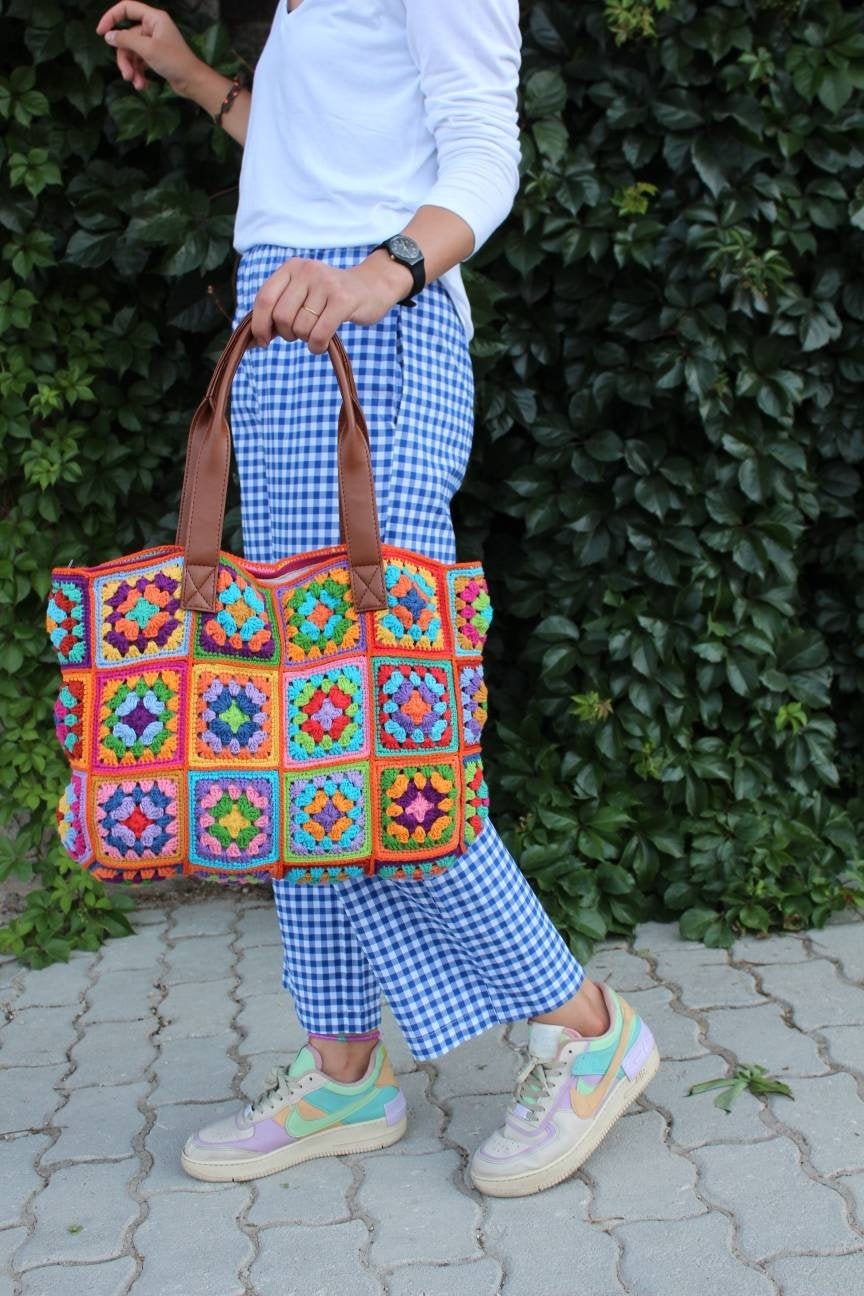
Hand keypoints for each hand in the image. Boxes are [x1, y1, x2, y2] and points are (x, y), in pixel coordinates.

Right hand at [95, 2, 201, 94]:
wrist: (193, 82)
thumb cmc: (174, 61)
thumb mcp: (147, 49)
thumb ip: (126, 40)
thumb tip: (108, 36)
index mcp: (153, 18)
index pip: (126, 8)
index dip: (111, 17)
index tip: (101, 32)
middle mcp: (153, 28)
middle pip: (127, 38)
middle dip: (125, 58)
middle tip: (126, 75)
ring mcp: (154, 43)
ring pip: (132, 52)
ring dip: (132, 69)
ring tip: (136, 84)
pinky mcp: (156, 57)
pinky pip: (140, 62)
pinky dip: (139, 74)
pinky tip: (142, 85)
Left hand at [250, 253, 415, 353]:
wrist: (371, 285)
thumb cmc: (330, 296)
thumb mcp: (302, 294)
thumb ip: (278, 311)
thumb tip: (252, 340)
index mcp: (292, 267)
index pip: (264, 299)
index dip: (259, 325)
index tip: (263, 341)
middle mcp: (307, 271)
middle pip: (281, 317)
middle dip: (287, 334)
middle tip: (300, 334)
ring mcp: (326, 284)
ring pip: (301, 328)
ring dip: (306, 340)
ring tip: (316, 333)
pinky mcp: (343, 300)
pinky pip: (319, 334)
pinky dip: (316, 346)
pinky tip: (321, 345)